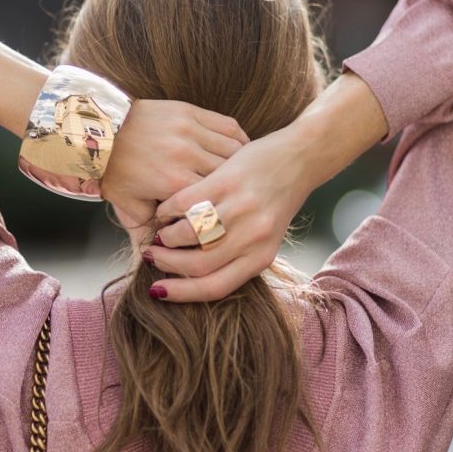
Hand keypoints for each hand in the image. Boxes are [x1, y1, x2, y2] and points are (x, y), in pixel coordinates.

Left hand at [101, 100, 249, 226]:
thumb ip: (149, 229)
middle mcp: (185, 155)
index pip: (212, 202)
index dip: (221, 212)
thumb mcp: (128, 205)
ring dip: (242, 165)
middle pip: (228, 177)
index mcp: (172, 182)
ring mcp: (190, 130)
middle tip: (241, 197)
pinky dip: (240, 140)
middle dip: (235, 189)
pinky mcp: (191, 112)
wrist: (101, 129)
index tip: (225, 216)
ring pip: (234, 151)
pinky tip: (241, 152)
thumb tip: (163, 253)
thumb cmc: (114, 170)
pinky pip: (229, 127)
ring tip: (245, 176)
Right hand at [145, 127, 313, 300]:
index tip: (157, 291)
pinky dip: (169, 209)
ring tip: (161, 234)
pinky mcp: (229, 179)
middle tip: (153, 256)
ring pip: (189, 234)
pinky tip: (165, 210)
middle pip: (198, 264)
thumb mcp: (264, 237)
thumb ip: (236, 257)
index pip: (214, 286)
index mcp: (261, 256)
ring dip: (167, 237)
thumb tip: (192, 276)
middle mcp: (253, 236)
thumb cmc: (276, 202)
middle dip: (167, 265)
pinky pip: (187, 201)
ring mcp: (241, 207)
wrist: (299, 158)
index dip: (180, 293)